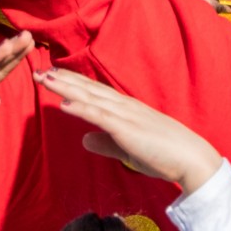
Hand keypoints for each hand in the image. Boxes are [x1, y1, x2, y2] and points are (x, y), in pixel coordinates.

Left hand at [38, 68, 223, 194]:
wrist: (192, 159)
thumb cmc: (165, 156)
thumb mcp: (129, 150)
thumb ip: (106, 143)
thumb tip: (84, 139)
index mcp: (127, 110)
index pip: (95, 92)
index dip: (73, 84)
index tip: (53, 76)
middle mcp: (125, 107)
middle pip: (89, 89)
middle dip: (63, 80)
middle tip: (38, 71)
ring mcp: (126, 116)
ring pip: (90, 97)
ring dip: (66, 88)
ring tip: (45, 79)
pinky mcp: (127, 129)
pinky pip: (100, 116)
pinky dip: (81, 108)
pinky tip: (64, 103)